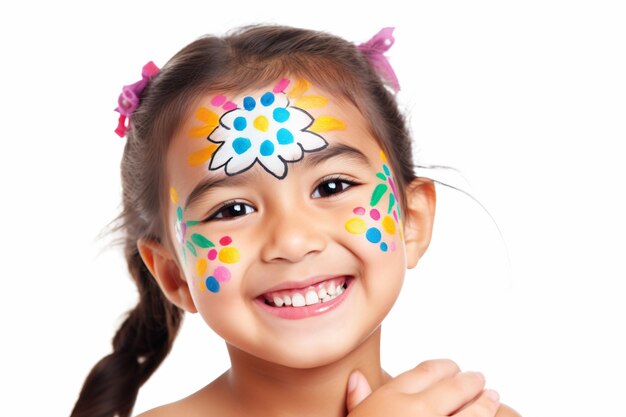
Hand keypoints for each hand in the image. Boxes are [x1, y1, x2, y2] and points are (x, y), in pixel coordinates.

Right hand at [346, 359, 499, 416]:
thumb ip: (359, 403)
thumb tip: (357, 378)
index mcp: (391, 400)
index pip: (425, 371)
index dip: (443, 367)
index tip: (451, 367)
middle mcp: (418, 411)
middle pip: (454, 386)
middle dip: (469, 381)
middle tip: (478, 378)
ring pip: (475, 410)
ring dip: (485, 402)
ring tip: (491, 396)